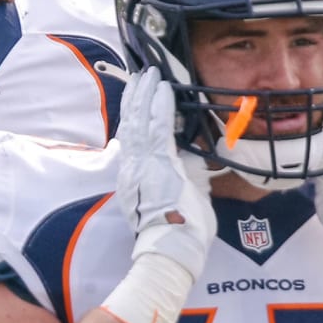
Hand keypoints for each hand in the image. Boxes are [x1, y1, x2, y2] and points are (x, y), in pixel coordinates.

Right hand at [114, 68, 215, 278]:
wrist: (171, 248)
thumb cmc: (179, 231)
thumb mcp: (180, 196)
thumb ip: (183, 173)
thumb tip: (191, 157)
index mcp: (136, 175)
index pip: (134, 138)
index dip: (134, 115)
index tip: (137, 97)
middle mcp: (134, 167)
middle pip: (131, 124)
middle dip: (136, 98)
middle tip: (140, 76)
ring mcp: (142, 164)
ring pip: (140, 121)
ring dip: (146, 95)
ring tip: (150, 74)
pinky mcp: (156, 163)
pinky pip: (156, 128)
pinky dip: (159, 106)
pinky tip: (162, 89)